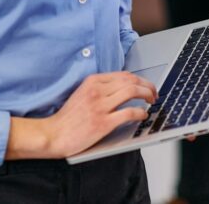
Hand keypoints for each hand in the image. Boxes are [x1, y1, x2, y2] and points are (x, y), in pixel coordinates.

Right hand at [7, 72, 156, 159]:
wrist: (55, 133)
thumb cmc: (68, 117)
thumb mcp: (82, 93)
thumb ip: (100, 88)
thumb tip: (124, 87)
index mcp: (92, 81)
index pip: (124, 75)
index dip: (140, 80)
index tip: (146, 86)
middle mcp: (97, 90)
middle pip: (131, 81)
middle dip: (147, 86)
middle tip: (154, 94)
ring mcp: (100, 106)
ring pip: (132, 92)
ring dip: (147, 95)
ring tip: (151, 102)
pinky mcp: (103, 122)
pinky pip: (129, 112)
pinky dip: (140, 112)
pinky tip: (143, 115)